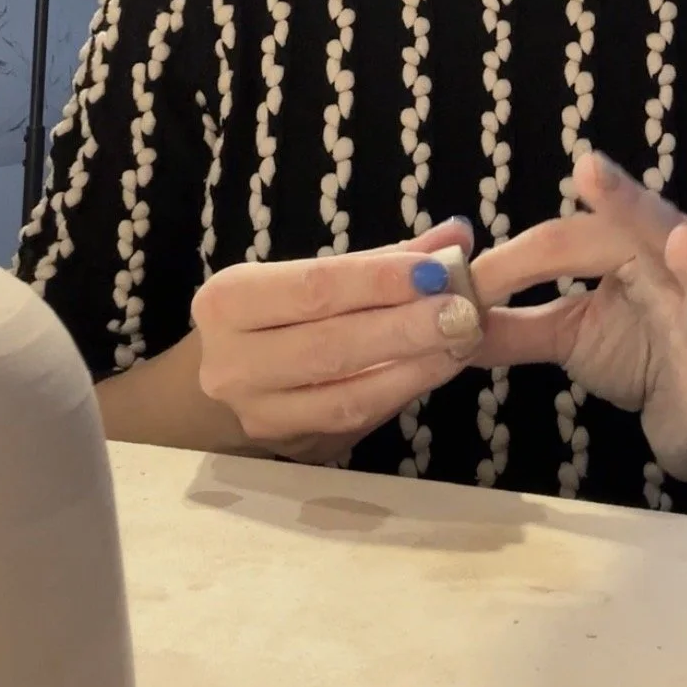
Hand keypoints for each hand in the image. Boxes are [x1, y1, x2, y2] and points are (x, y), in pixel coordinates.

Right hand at [192, 218, 486, 462]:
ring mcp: (260, 416)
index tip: (437, 270)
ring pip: (346, 399)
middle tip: (465, 314)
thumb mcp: (308, 276)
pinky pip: (356, 425)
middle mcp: (234, 364)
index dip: (378, 280)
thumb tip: (456, 237)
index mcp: (229, 302)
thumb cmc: (273, 315)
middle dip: (404, 329)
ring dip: (413, 370)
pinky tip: (435, 371)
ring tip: (462, 343)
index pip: (313, 288)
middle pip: (330, 348)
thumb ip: (382, 259)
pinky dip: (400, 396)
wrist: (221, 380)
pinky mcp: (293, 449)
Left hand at [477, 153, 686, 499]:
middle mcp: (677, 276)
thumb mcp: (567, 333)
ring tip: (685, 242)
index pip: (567, 239)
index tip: (462, 279)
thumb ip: (510, 324)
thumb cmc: (640, 353)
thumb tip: (442, 310)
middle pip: (651, 228)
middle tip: (589, 167)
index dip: (512, 260)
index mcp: (632, 251)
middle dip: (623, 199)